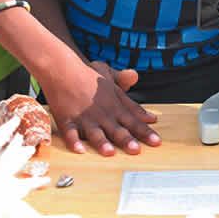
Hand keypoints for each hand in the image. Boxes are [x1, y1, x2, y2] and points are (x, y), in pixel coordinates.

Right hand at [41, 60, 159, 156]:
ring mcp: (84, 117)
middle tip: (137, 150)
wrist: (61, 68)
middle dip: (126, 140)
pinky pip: (70, 133)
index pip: (132, 120)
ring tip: (110, 152)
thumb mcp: (108, 76)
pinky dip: (74, 141)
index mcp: (113, 104)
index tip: (157, 142)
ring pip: (95, 132)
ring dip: (102, 142)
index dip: (145, 131)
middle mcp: (101, 113)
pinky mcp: (66, 119)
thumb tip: (136, 78)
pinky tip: (79, 150)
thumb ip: (123, 81)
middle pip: (116, 129)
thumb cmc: (85, 74)